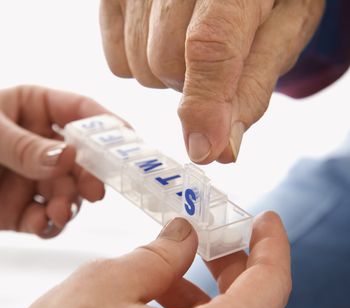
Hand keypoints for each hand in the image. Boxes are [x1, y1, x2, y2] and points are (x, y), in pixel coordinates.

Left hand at [0, 86, 117, 237]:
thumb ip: (24, 146)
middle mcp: (42, 144)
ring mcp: (36, 178)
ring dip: (69, 204)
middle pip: (83, 158)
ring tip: (58, 214)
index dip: (108, 125)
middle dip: (90, 176)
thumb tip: (69, 157)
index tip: (129, 143)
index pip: (81, 111)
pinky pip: (50, 217)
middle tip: (95, 192)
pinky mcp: (25, 208)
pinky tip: (42, 224)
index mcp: (33, 110)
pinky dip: (50, 224)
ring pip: (70, 191)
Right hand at [4, 213, 290, 307]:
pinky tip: (157, 299)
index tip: (266, 220)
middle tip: (211, 237)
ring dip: (202, 290)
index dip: (272, 245)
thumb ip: (157, 255)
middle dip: (231, 265)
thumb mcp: (108, 286)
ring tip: (169, 267)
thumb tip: (184, 234)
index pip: (270, 286)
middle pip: (251, 306)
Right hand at [100, 0, 324, 163]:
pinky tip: (162, 43)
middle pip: (165, 62)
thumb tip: (223, 148)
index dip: (206, 104)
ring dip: (167, 76)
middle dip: (191, 84)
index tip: (206, 150)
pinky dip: (140, 65)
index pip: (211, 44)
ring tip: (189, 47)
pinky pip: (117, 58)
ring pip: (139, 64)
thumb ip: (254, 87)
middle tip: (214, 65)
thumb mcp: (283, 32)